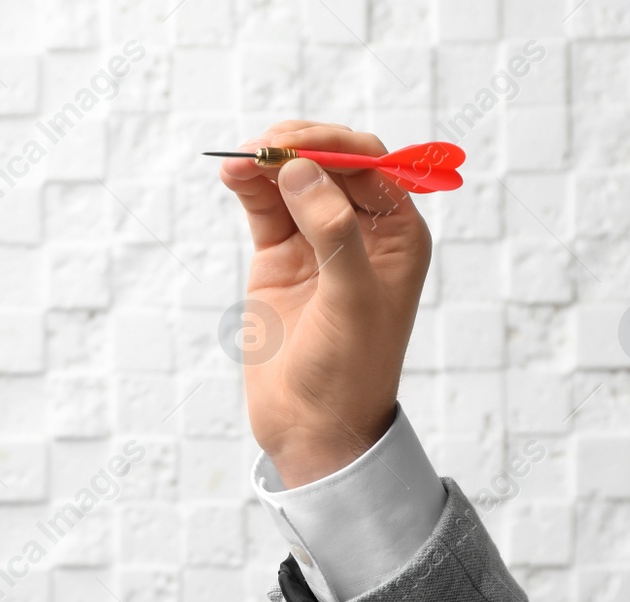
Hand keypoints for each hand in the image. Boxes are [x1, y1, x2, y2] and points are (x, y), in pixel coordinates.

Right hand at [219, 121, 433, 486]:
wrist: (312, 427)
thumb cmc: (349, 371)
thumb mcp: (352, 301)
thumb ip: (333, 233)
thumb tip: (302, 171)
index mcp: (398, 236)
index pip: (371, 167)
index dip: (334, 148)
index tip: (293, 146)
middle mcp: (361, 231)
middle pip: (332, 163)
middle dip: (300, 147)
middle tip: (263, 147)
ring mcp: (316, 242)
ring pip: (294, 179)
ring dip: (268, 162)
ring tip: (239, 159)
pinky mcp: (279, 258)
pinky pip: (264, 207)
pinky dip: (248, 187)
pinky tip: (232, 174)